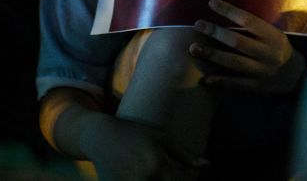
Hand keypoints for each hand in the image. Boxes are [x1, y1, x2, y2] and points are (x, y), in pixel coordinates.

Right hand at [91, 116, 207, 180]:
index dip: (187, 179)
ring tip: (155, 171)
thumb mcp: (160, 136)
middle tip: (166, 170)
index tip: (185, 173)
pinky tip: (144, 175)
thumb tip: (207, 165)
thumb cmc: (133, 132)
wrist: (99, 137)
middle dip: (173, 180)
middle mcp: (143, 180)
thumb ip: (184, 153)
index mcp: (156, 164)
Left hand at [190, 0, 303, 93]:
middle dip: (215, 32)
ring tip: (193, 48)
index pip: (249, 20)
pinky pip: (236, 84)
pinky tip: (204, 79)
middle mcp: (267, 53)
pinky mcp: (256, 87)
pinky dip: (219, 81)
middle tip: (198, 24)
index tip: (211, 3)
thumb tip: (227, 11)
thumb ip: (255, 27)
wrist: (296, 77)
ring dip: (212, 55)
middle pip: (238, 42)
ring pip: (234, 62)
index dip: (229, 11)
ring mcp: (261, 71)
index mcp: (273, 36)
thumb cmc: (279, 49)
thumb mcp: (275, 34)